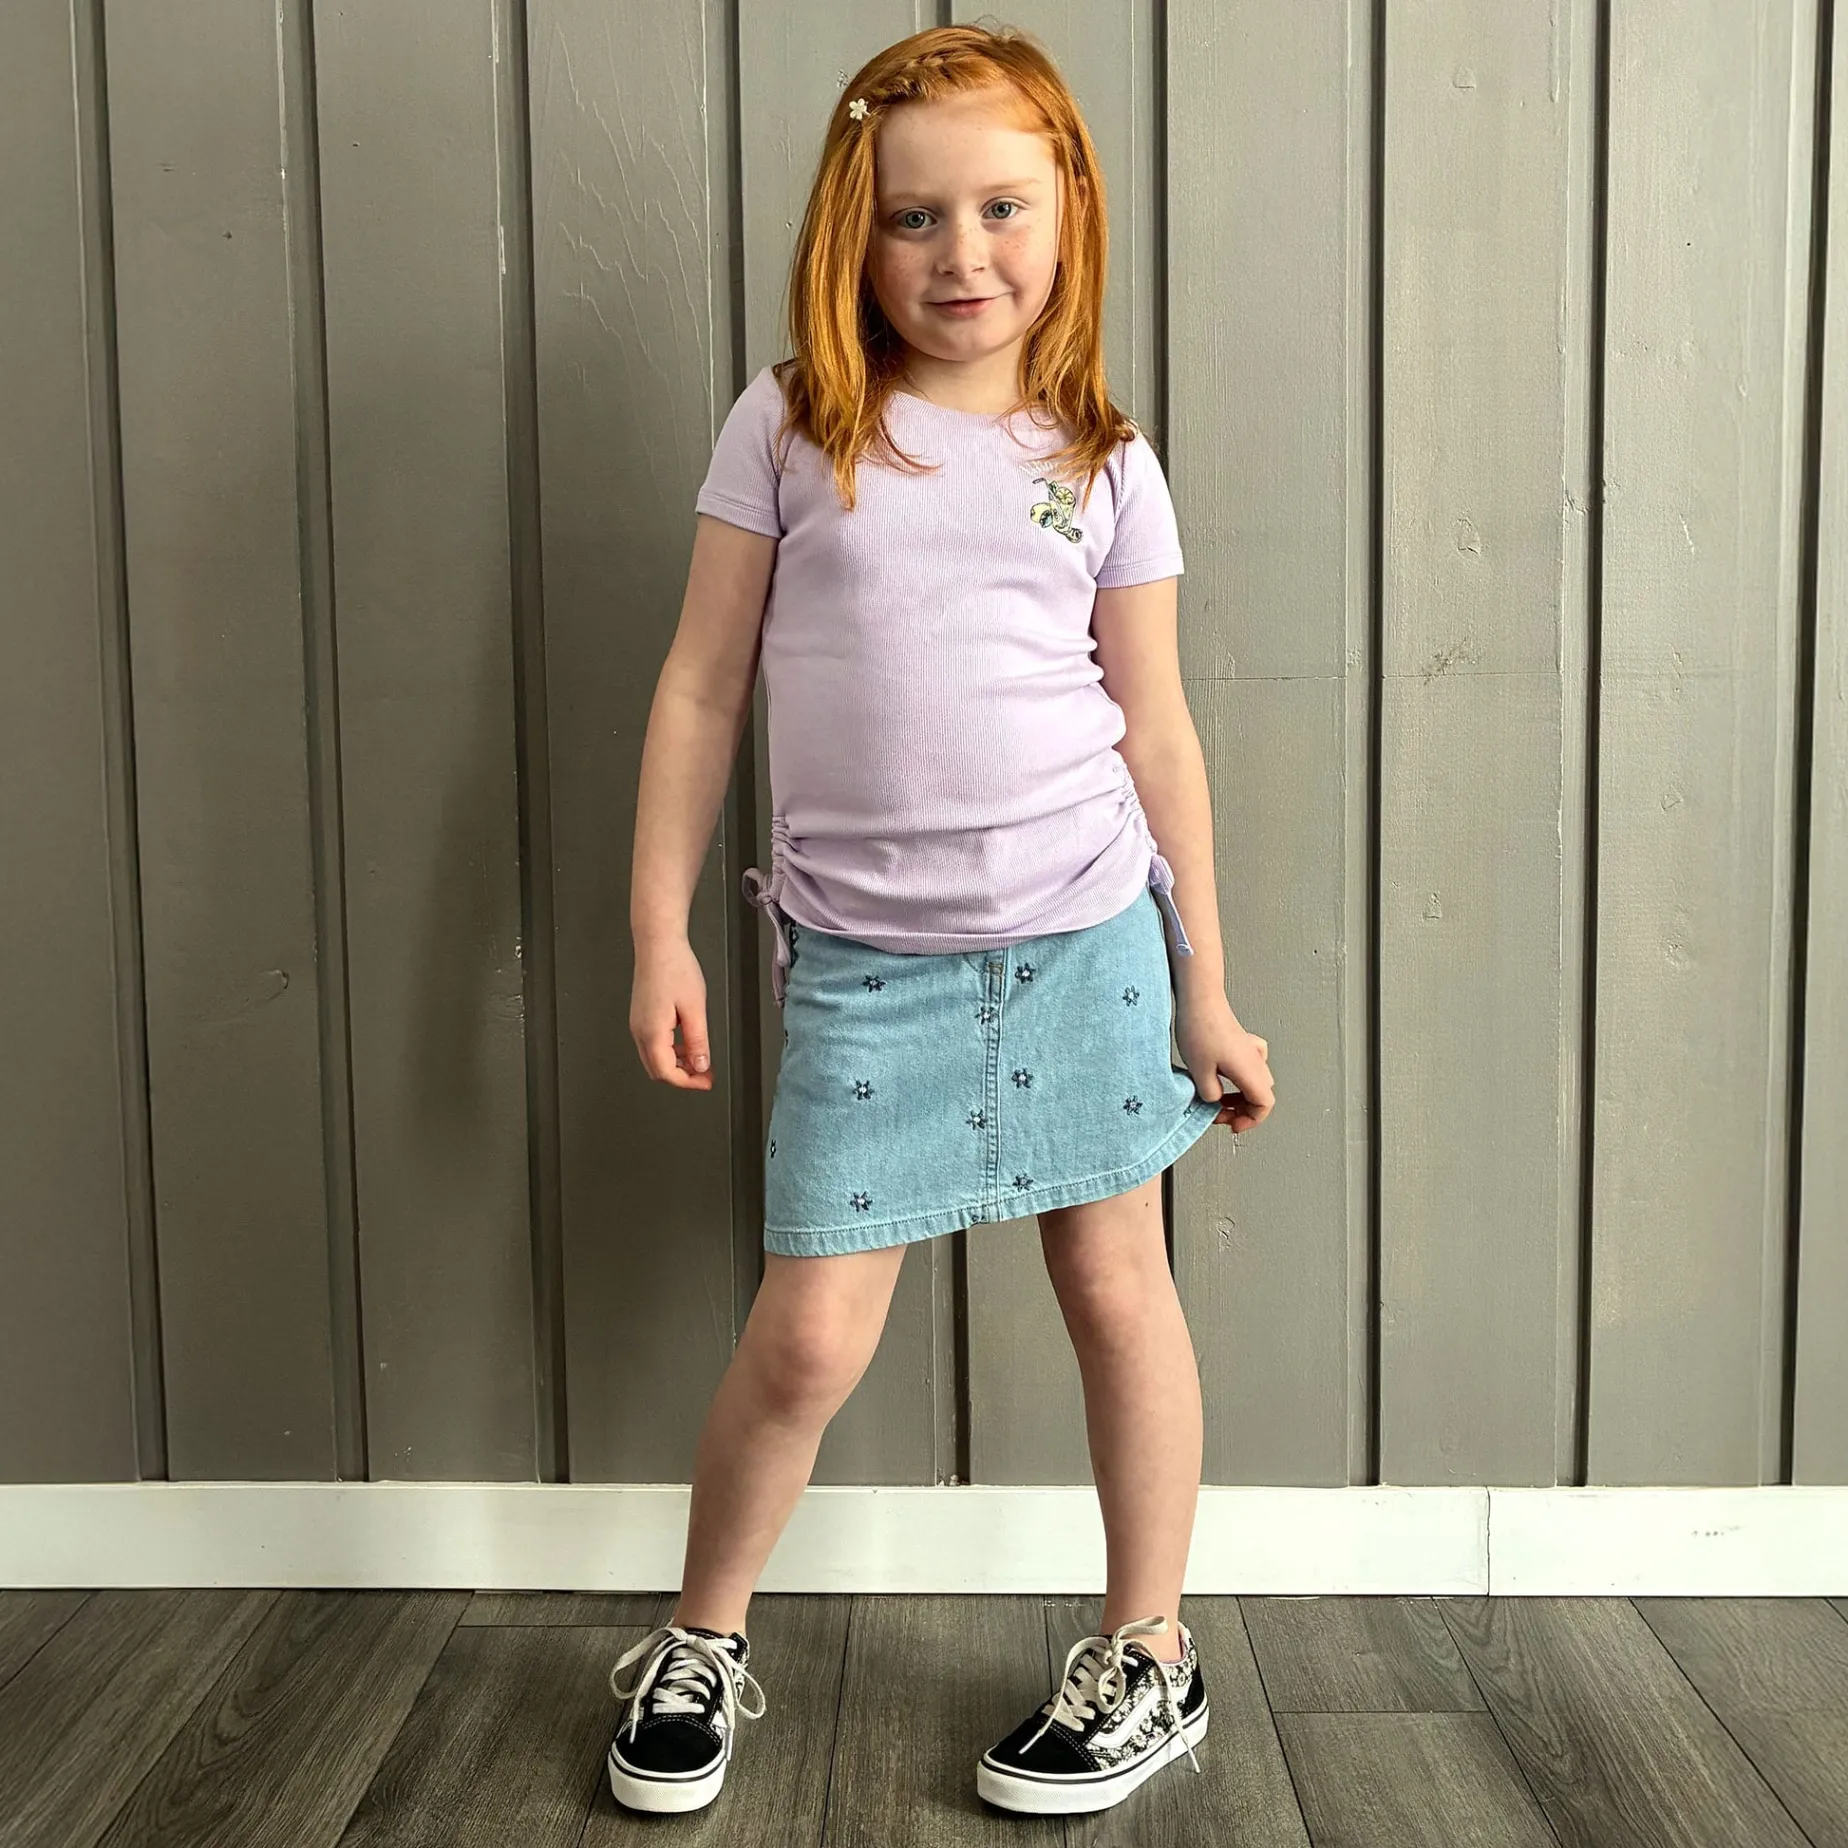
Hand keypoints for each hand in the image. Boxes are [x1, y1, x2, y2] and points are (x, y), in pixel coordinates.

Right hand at [631, 937, 714, 1089]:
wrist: (658, 945)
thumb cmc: (675, 969)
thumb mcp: (695, 1009)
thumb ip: (697, 1041)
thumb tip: (700, 1065)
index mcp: (652, 1033)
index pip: (667, 1073)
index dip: (688, 1082)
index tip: (706, 1082)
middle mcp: (640, 1031)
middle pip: (657, 1070)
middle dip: (682, 1076)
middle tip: (704, 1074)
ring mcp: (638, 1023)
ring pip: (654, 1058)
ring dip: (676, 1063)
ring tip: (699, 1059)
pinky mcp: (641, 1016)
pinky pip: (653, 1043)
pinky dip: (670, 1050)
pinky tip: (686, 1043)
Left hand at [1176, 990, 1273, 1132]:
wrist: (1199, 1000)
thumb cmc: (1200, 1030)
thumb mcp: (1199, 1072)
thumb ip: (1210, 1095)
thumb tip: (1215, 1100)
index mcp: (1251, 1071)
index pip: (1264, 1105)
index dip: (1250, 1120)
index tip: (1233, 1125)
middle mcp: (1256, 1060)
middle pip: (1260, 1095)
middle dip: (1241, 1110)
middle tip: (1219, 1114)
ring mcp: (1251, 1050)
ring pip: (1256, 1082)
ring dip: (1239, 1095)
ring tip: (1217, 1100)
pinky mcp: (1243, 1042)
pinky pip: (1250, 1067)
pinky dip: (1239, 1078)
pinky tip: (1223, 1077)